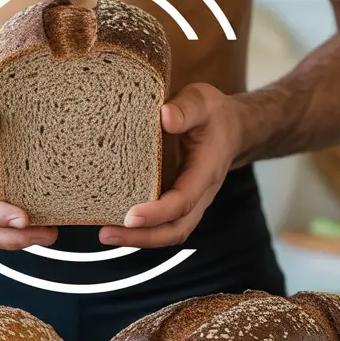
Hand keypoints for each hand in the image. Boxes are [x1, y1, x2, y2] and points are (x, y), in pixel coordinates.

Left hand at [100, 83, 243, 248]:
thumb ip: (187, 108)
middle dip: (143, 237)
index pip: (184, 200)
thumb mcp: (203, 101)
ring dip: (139, 240)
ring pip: (170, 232)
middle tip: (108, 234)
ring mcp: (192, 202)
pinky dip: (141, 231)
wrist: (233, 128)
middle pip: (176, 229)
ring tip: (106, 234)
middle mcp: (201, 193)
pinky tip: (115, 224)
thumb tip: (165, 116)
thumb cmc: (214, 115)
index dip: (158, 212)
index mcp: (206, 170)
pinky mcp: (180, 203)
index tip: (132, 216)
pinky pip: (163, 225)